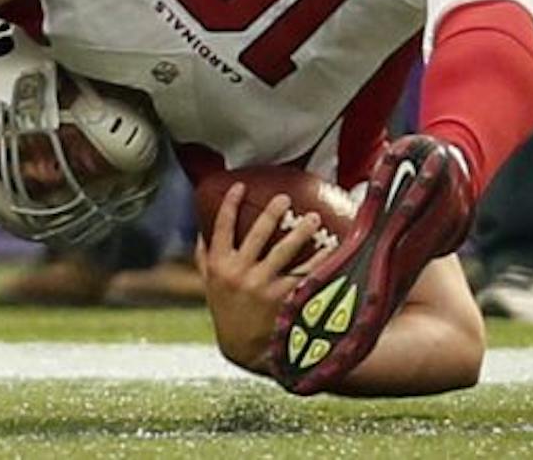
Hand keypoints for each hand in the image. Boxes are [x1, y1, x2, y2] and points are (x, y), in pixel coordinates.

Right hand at [198, 182, 331, 373]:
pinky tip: (331, 250)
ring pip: (284, 251)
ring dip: (301, 232)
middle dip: (272, 212)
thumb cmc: (226, 310)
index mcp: (218, 265)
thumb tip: (201, 228)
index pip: (221, 228)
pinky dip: (317, 261)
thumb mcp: (209, 284)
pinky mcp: (281, 299)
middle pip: (257, 234)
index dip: (229, 205)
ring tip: (314, 218)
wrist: (242, 347)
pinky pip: (303, 274)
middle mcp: (238, 273)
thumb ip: (204, 257)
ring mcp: (261, 286)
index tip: (239, 186)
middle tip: (285, 198)